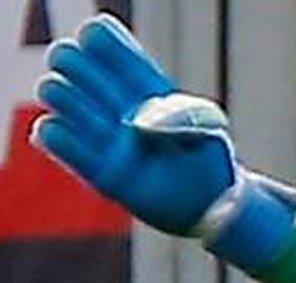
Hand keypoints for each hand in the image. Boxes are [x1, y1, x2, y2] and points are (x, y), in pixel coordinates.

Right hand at [32, 14, 295, 269]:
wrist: (215, 206)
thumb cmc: (213, 162)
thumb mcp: (208, 132)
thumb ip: (185, 117)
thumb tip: (141, 121)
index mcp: (146, 94)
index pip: (119, 59)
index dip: (104, 43)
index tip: (94, 34)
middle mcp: (121, 113)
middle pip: (83, 74)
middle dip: (74, 63)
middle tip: (71, 61)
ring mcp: (108, 141)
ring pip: (67, 104)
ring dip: (60, 94)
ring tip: (58, 90)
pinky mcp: (103, 174)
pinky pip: (67, 150)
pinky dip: (56, 136)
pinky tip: (53, 126)